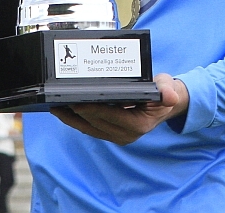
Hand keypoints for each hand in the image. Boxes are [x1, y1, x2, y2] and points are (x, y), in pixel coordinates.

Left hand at [50, 73, 188, 145]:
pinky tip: (63, 111)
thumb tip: (170, 96)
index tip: (75, 101)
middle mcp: (126, 134)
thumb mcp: (168, 88)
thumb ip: (168, 91)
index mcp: (138, 125)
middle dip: (76, 112)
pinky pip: (89, 128)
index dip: (92, 109)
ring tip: (55, 106)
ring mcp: (117, 136)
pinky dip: (75, 120)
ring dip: (71, 119)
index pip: (110, 116)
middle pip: (95, 123)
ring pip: (88, 128)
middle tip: (59, 98)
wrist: (165, 104)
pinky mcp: (110, 134)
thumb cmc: (163, 93)